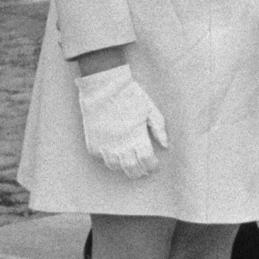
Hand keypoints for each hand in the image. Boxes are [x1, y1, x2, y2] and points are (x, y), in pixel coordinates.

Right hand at [74, 60, 167, 177]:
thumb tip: (165, 145)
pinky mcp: (93, 144)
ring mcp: (105, 146)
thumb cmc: (129, 95)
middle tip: (143, 170)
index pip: (147, 161)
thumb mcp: (150, 109)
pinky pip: (101, 157)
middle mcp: (121, 145)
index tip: (154, 164)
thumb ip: (159, 128)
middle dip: (139, 172)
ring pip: (115, 166)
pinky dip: (108, 156)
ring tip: (128, 162)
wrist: (103, 87)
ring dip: (123, 166)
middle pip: (132, 169)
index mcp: (137, 137)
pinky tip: (113, 151)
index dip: (152, 166)